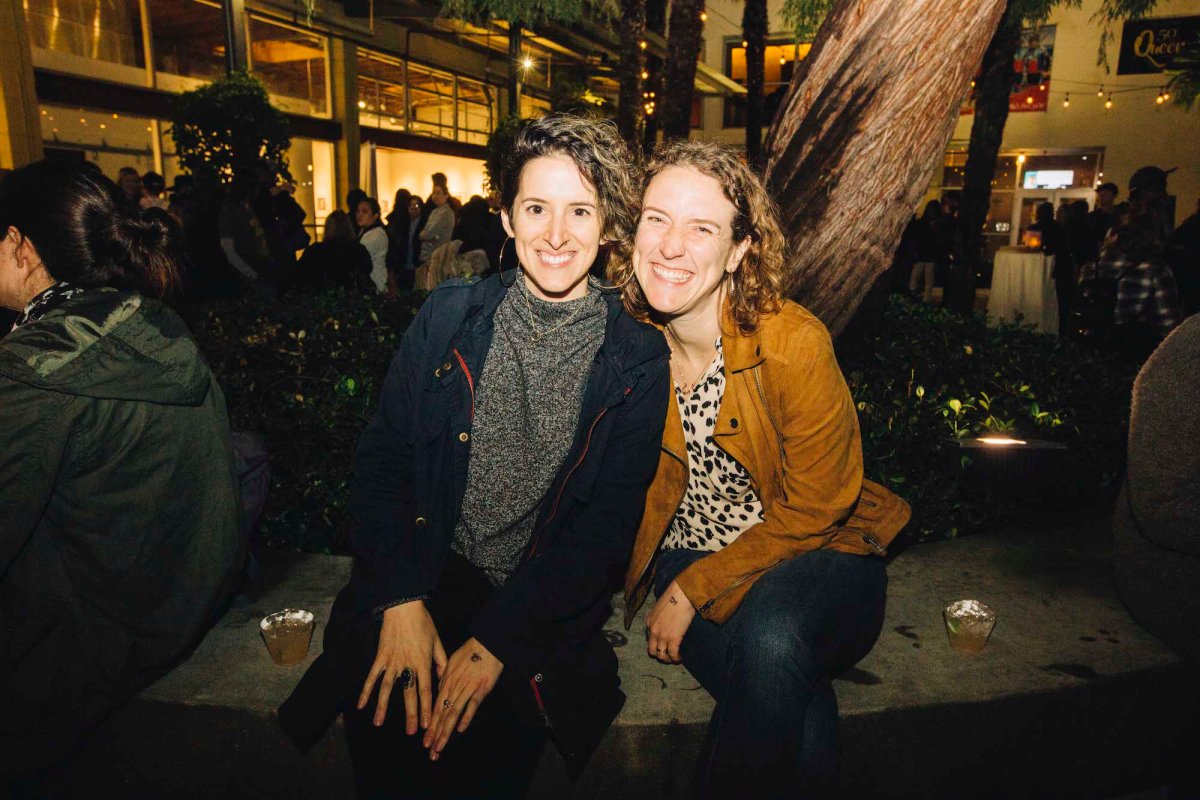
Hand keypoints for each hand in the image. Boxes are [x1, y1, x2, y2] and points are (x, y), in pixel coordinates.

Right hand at [357, 601, 446, 733]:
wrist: (403, 607)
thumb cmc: (423, 622)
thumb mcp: (437, 641)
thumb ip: (441, 660)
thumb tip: (443, 677)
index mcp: (423, 662)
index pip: (426, 689)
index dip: (426, 708)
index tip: (426, 724)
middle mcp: (407, 665)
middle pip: (409, 693)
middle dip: (410, 714)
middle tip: (410, 732)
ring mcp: (392, 661)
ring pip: (387, 688)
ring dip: (383, 706)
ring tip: (379, 723)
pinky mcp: (380, 656)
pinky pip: (372, 676)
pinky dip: (366, 690)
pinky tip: (361, 704)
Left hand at [424, 638, 502, 760]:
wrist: (487, 643)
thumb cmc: (470, 651)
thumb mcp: (452, 662)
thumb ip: (445, 677)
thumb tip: (439, 689)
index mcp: (446, 681)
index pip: (435, 707)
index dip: (430, 725)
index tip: (425, 741)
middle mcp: (454, 687)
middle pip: (442, 714)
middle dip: (435, 734)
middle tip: (430, 751)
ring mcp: (467, 688)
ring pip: (453, 712)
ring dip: (445, 731)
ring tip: (439, 747)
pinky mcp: (481, 688)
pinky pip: (472, 704)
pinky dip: (466, 716)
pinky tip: (460, 729)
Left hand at [645, 580, 694, 663]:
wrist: (681, 594)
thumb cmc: (674, 596)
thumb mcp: (660, 607)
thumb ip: (660, 617)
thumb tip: (666, 622)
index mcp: (649, 622)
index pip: (649, 639)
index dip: (657, 645)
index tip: (664, 646)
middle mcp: (653, 630)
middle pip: (652, 651)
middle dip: (660, 656)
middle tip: (668, 656)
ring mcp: (662, 635)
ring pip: (661, 655)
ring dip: (668, 659)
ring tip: (674, 659)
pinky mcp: (673, 638)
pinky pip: (673, 654)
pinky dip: (676, 659)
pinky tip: (680, 658)